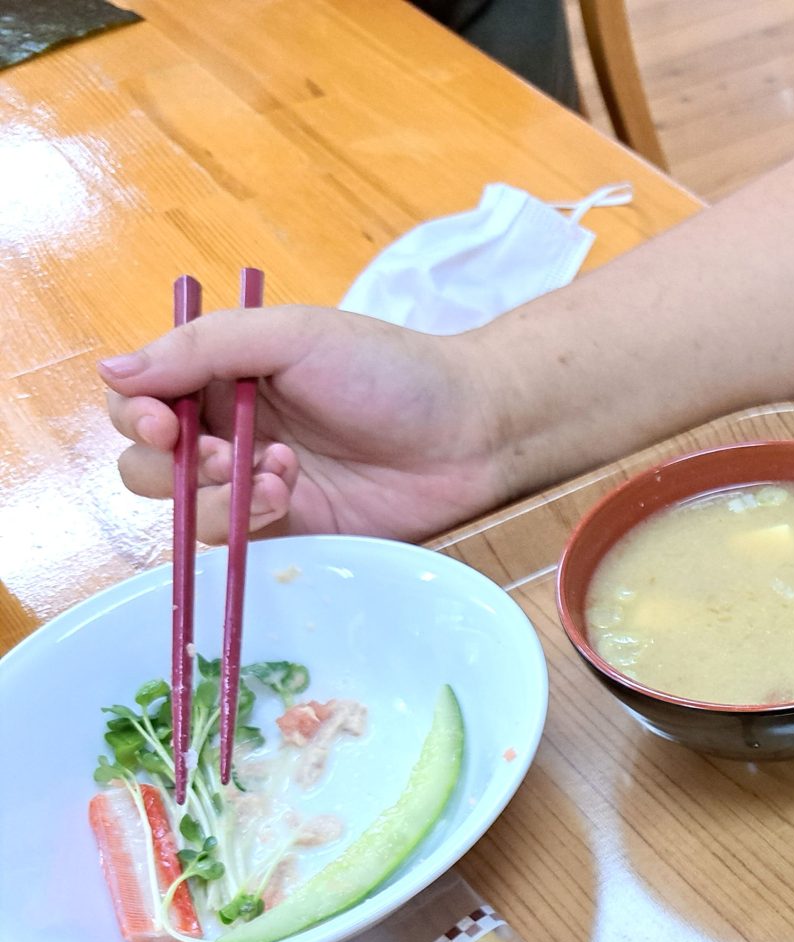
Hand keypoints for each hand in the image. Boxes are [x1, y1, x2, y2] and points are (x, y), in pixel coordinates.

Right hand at [102, 306, 507, 541]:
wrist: (469, 432)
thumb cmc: (390, 370)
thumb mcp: (293, 336)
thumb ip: (203, 347)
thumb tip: (111, 369)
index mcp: (221, 376)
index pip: (139, 399)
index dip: (135, 414)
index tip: (161, 422)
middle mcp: (228, 431)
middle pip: (147, 462)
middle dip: (173, 464)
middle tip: (228, 454)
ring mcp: (255, 486)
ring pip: (184, 509)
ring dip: (216, 494)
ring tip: (278, 471)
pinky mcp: (287, 531)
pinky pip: (231, 540)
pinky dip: (246, 519)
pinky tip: (289, 494)